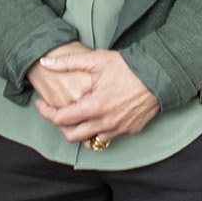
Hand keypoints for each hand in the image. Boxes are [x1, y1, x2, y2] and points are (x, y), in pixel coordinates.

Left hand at [40, 47, 159, 146]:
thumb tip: (45, 62)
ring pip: (91, 141)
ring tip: (75, 118)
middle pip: (72, 136)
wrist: (160, 75)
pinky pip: (108, 137)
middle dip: (59, 127)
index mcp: (94, 106)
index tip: (41, 104)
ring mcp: (119, 129)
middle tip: (56, 113)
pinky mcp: (130, 130)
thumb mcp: (97, 59)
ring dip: (80, 132)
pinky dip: (99, 131)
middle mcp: (105, 122)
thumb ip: (68, 62)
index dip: (46, 112)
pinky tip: (97, 118)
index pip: (61, 119)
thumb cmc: (129, 66)